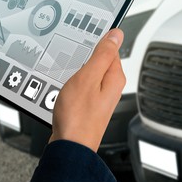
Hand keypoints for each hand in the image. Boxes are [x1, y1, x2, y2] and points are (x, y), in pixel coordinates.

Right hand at [49, 29, 125, 151]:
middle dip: (86, 57)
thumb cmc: (78, 116)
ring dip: (78, 71)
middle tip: (73, 59)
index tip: (83, 40)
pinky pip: (83, 86)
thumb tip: (116, 35)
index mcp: (115, 77)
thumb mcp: (88, 77)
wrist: (70, 146)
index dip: (97, 41)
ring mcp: (100, 97)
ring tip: (68, 75)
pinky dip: (74, 83)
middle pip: (100, 61)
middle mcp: (111, 87)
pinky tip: (65, 87)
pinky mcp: (90, 105)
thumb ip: (103, 54)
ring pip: (90, 73)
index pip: (111, 48)